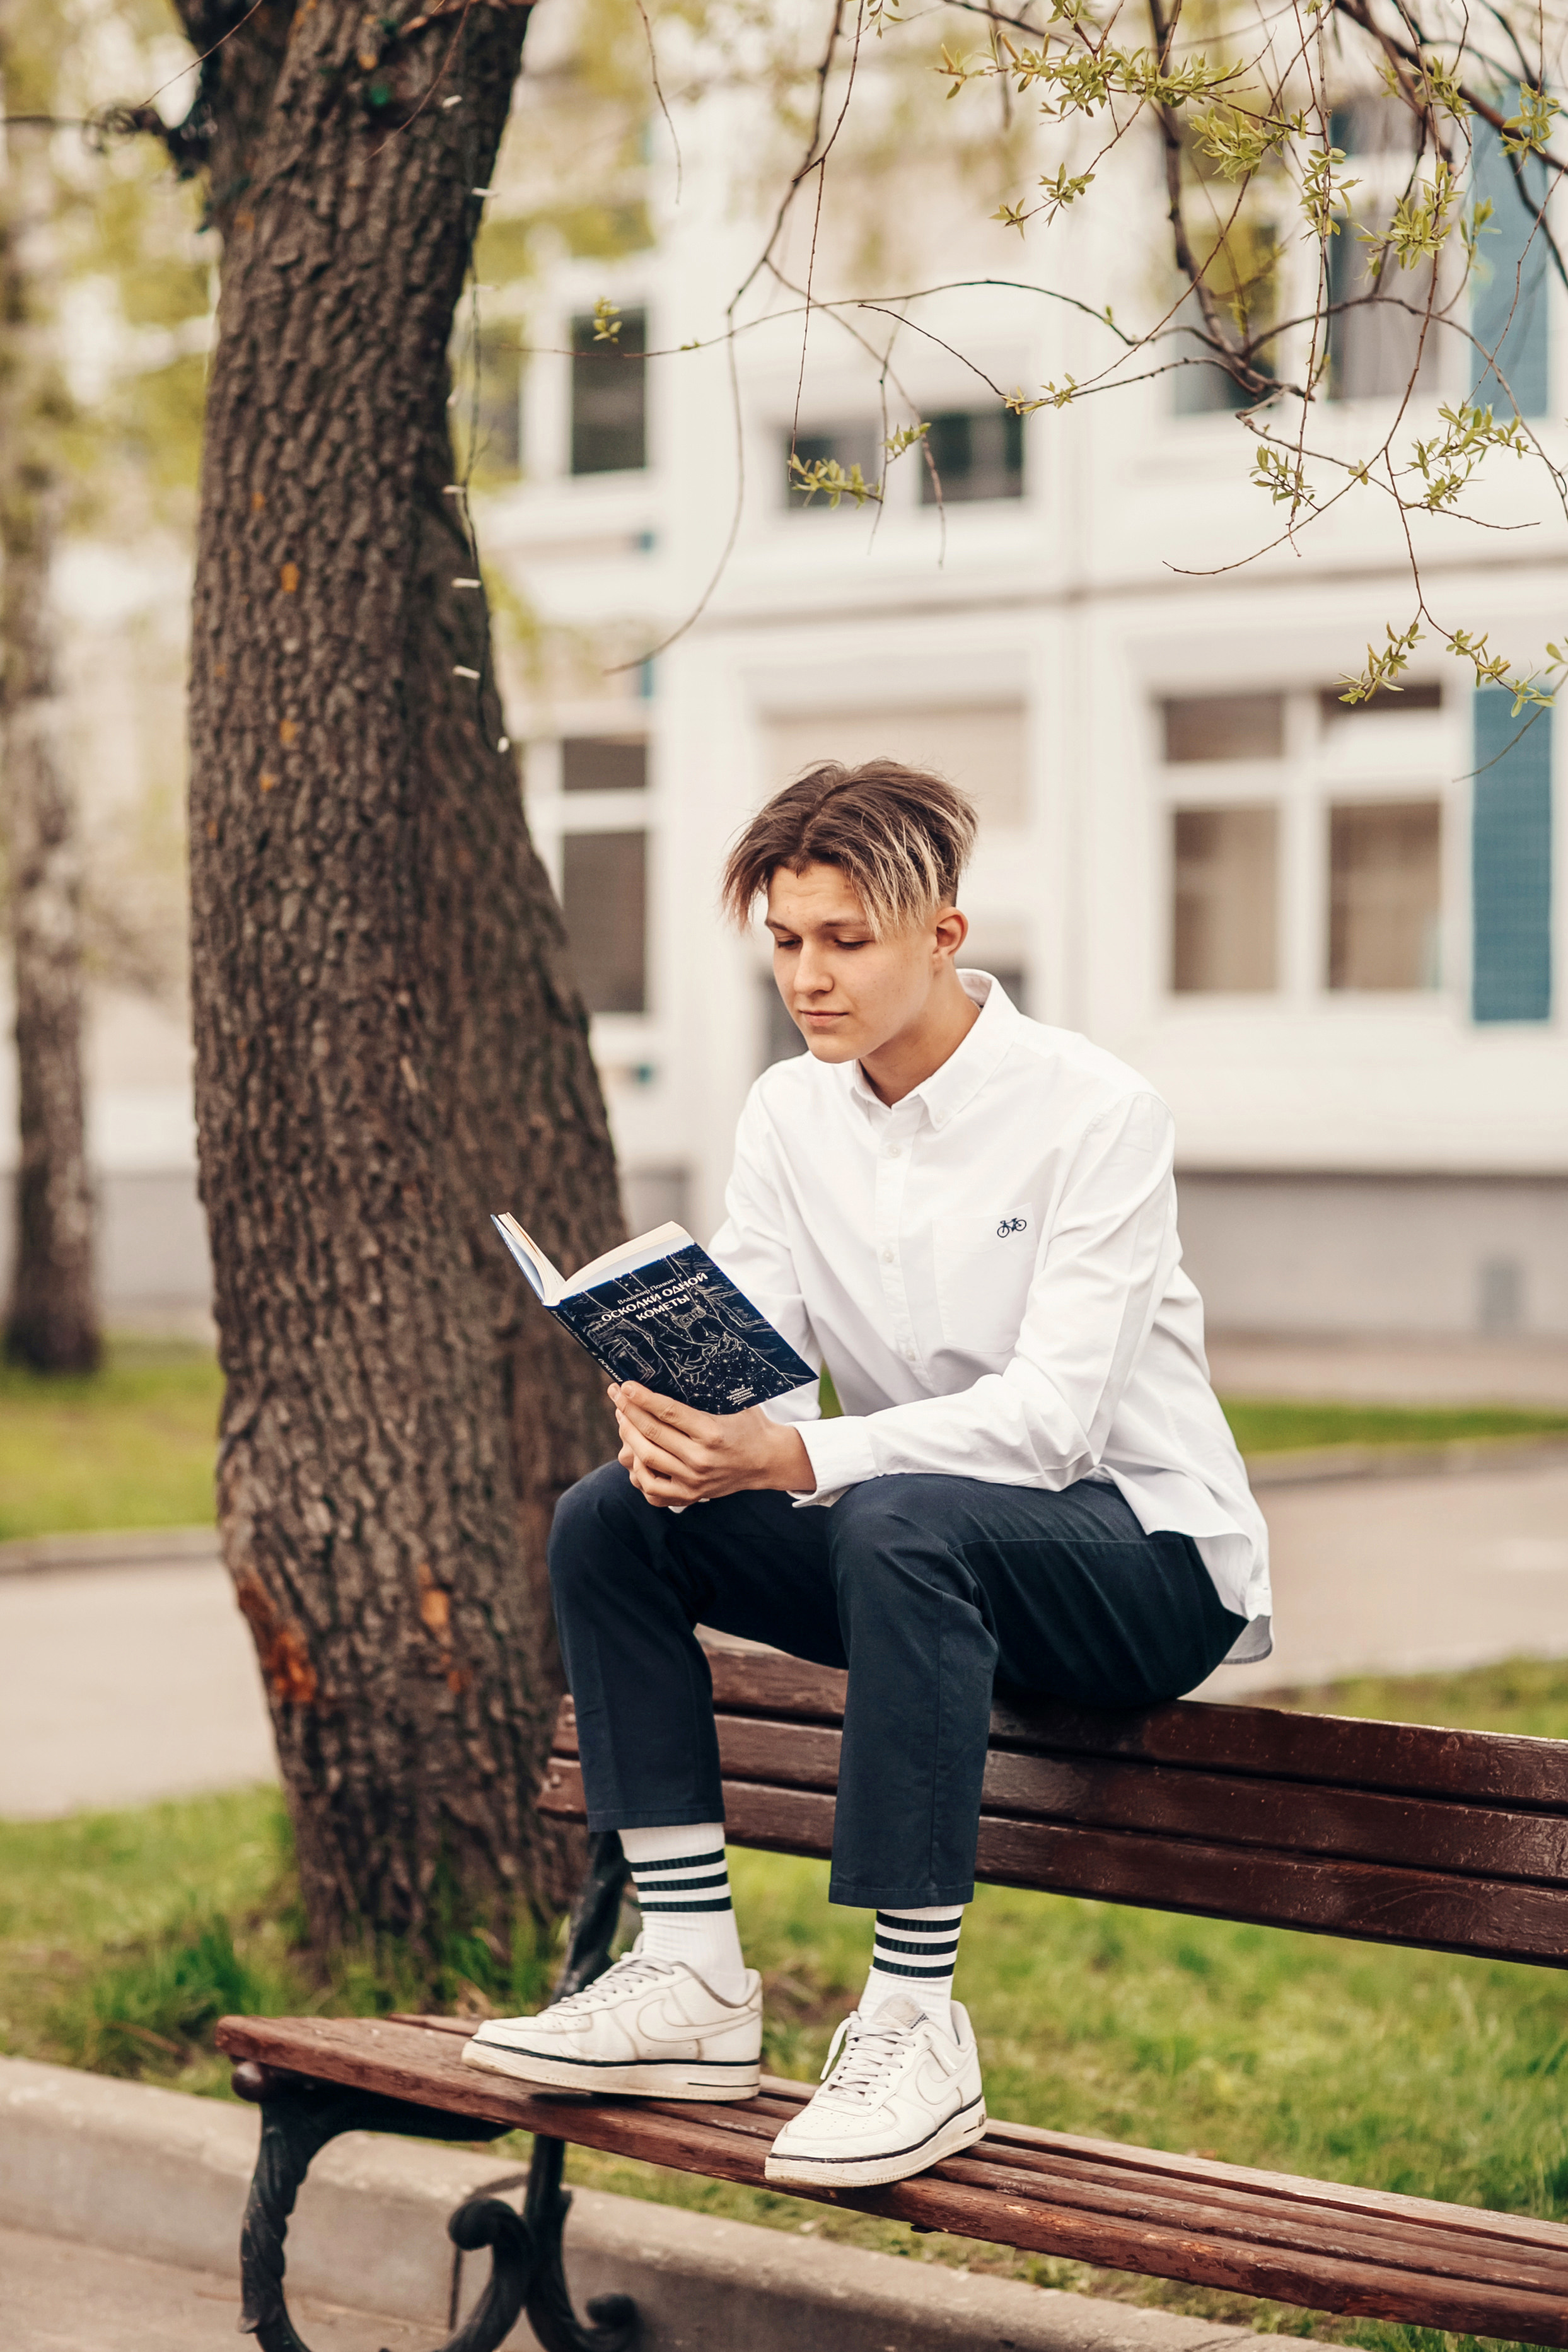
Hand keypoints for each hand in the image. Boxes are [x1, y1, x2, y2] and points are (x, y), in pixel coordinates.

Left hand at [611, 1382, 815, 1508]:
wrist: (768, 1461)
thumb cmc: (749, 1426)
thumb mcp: (734, 1402)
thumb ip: (705, 1393)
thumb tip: (668, 1371)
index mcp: (712, 1432)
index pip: (668, 1412)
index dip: (642, 1398)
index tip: (625, 1386)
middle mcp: (701, 1459)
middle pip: (652, 1434)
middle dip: (628, 1412)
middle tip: (617, 1396)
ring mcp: (694, 1481)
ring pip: (646, 1460)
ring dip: (628, 1437)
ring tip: (623, 1419)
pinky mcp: (690, 1496)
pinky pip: (653, 1489)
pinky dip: (638, 1473)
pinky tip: (634, 1454)